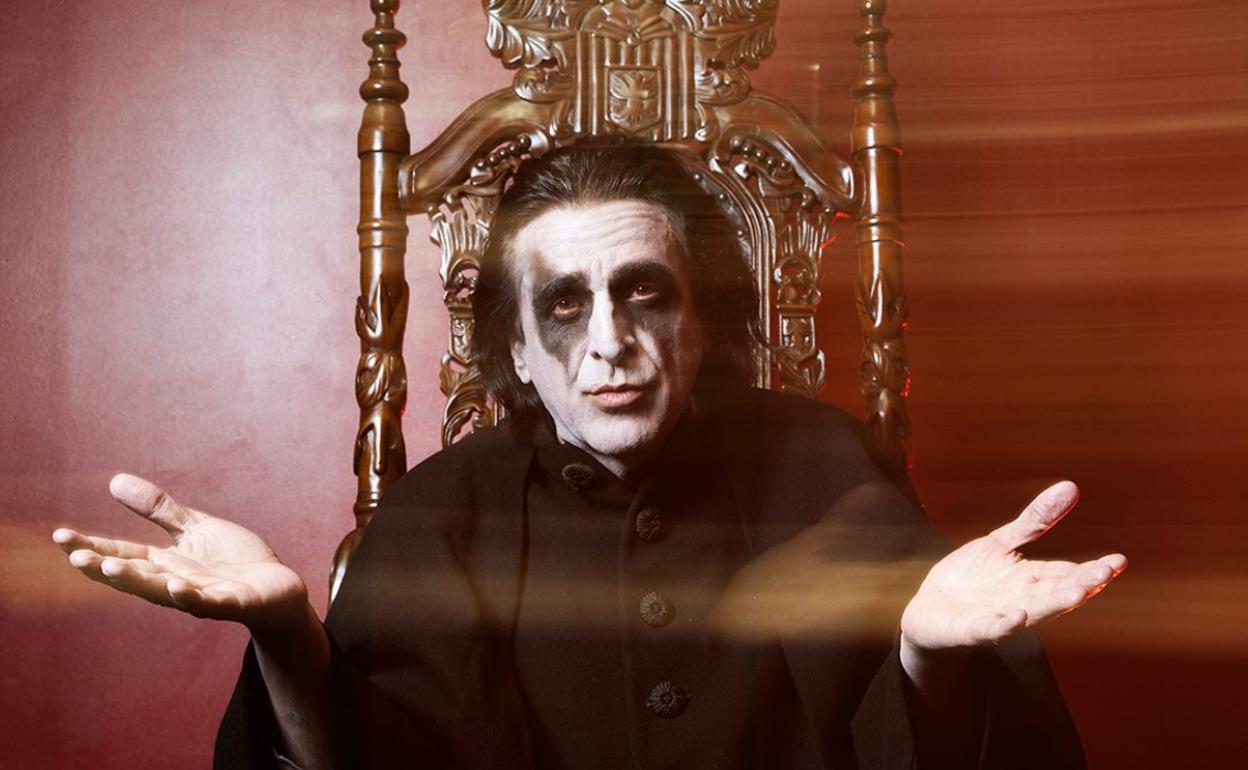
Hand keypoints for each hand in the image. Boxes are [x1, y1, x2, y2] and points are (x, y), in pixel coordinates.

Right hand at [53, 473, 308, 632]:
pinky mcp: (234, 603)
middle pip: (135, 576)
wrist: (278, 588)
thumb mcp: (193, 529)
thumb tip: (115, 480)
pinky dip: (192, 597)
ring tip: (111, 567)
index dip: (92, 547)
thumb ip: (158, 510)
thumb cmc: (233, 561)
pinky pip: (210, 602)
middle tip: (74, 557)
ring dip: (138, 582)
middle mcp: (176, 583)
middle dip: (105, 568)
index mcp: (165, 564)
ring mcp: (203, 595)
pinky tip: (178, 586)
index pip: (122, 554)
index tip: (59, 537)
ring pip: (164, 592)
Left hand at [900, 480, 1125, 654]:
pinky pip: (992, 628)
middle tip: (1105, 574)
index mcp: (1032, 580)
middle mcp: (1023, 600)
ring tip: (1077, 594)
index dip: (1092, 570)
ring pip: (1033, 612)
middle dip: (1081, 585)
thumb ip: (1035, 521)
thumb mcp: (1002, 542)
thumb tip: (1072, 486)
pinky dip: (1006, 623)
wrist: (929, 609)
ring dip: (1054, 604)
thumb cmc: (972, 577)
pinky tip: (1018, 616)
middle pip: (1056, 592)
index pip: (1068, 573)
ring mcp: (1000, 616)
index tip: (1119, 561)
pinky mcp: (972, 629)